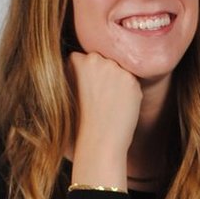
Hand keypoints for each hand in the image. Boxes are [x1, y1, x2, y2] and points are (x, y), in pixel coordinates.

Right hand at [68, 50, 143, 176]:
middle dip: (104, 75)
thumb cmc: (79, 120)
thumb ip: (76, 71)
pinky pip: (132, 80)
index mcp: (76, 61)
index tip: (87, 90)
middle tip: (100, 97)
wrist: (98, 140)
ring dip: (117, 81)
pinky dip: (129, 92)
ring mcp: (114, 68)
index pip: (84, 58)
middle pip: (104, 60)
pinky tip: (120, 105)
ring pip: (119, 69)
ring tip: (109, 103)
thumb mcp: (68, 89)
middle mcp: (95, 59)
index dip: (87, 74)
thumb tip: (82, 60)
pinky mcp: (130, 79)